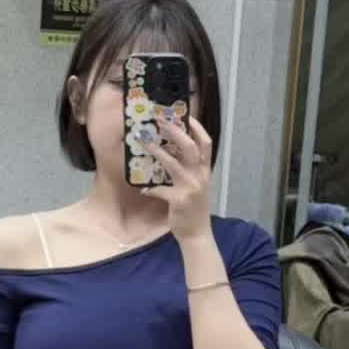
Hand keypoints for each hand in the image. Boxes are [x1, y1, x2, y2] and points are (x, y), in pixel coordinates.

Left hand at [140, 115, 212, 238]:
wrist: (197, 233)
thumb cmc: (194, 208)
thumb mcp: (197, 185)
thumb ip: (189, 169)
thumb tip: (171, 153)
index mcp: (204, 171)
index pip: (205, 143)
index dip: (197, 127)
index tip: (185, 115)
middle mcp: (200, 176)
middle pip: (189, 146)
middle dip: (174, 131)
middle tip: (159, 120)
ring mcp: (190, 188)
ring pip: (173, 163)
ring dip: (157, 151)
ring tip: (144, 141)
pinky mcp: (179, 200)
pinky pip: (160, 190)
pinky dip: (151, 188)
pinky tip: (143, 188)